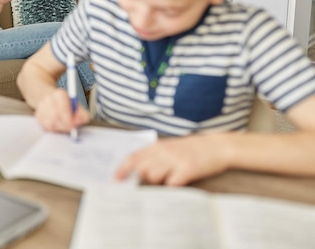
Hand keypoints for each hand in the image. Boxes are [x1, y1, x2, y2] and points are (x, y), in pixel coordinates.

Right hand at [34, 88, 90, 132]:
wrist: (48, 97)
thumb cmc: (65, 103)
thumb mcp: (77, 105)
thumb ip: (82, 113)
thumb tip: (81, 121)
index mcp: (59, 94)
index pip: (63, 106)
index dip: (68, 118)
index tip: (73, 126)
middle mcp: (48, 99)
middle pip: (55, 116)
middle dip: (64, 125)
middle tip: (70, 128)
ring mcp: (41, 107)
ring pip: (50, 123)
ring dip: (59, 127)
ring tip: (63, 126)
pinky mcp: (37, 115)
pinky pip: (45, 126)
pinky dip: (53, 128)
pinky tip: (57, 125)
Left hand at [115, 134, 230, 185]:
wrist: (217, 146)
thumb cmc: (192, 149)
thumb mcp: (170, 148)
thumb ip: (154, 156)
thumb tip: (136, 170)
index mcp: (157, 146)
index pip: (134, 157)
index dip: (122, 169)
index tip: (115, 180)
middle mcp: (164, 151)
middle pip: (141, 169)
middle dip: (143, 179)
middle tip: (156, 180)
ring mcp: (175, 160)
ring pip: (153, 176)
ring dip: (157, 183)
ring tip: (170, 179)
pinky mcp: (187, 168)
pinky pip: (171, 183)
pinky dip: (170, 188)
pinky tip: (177, 185)